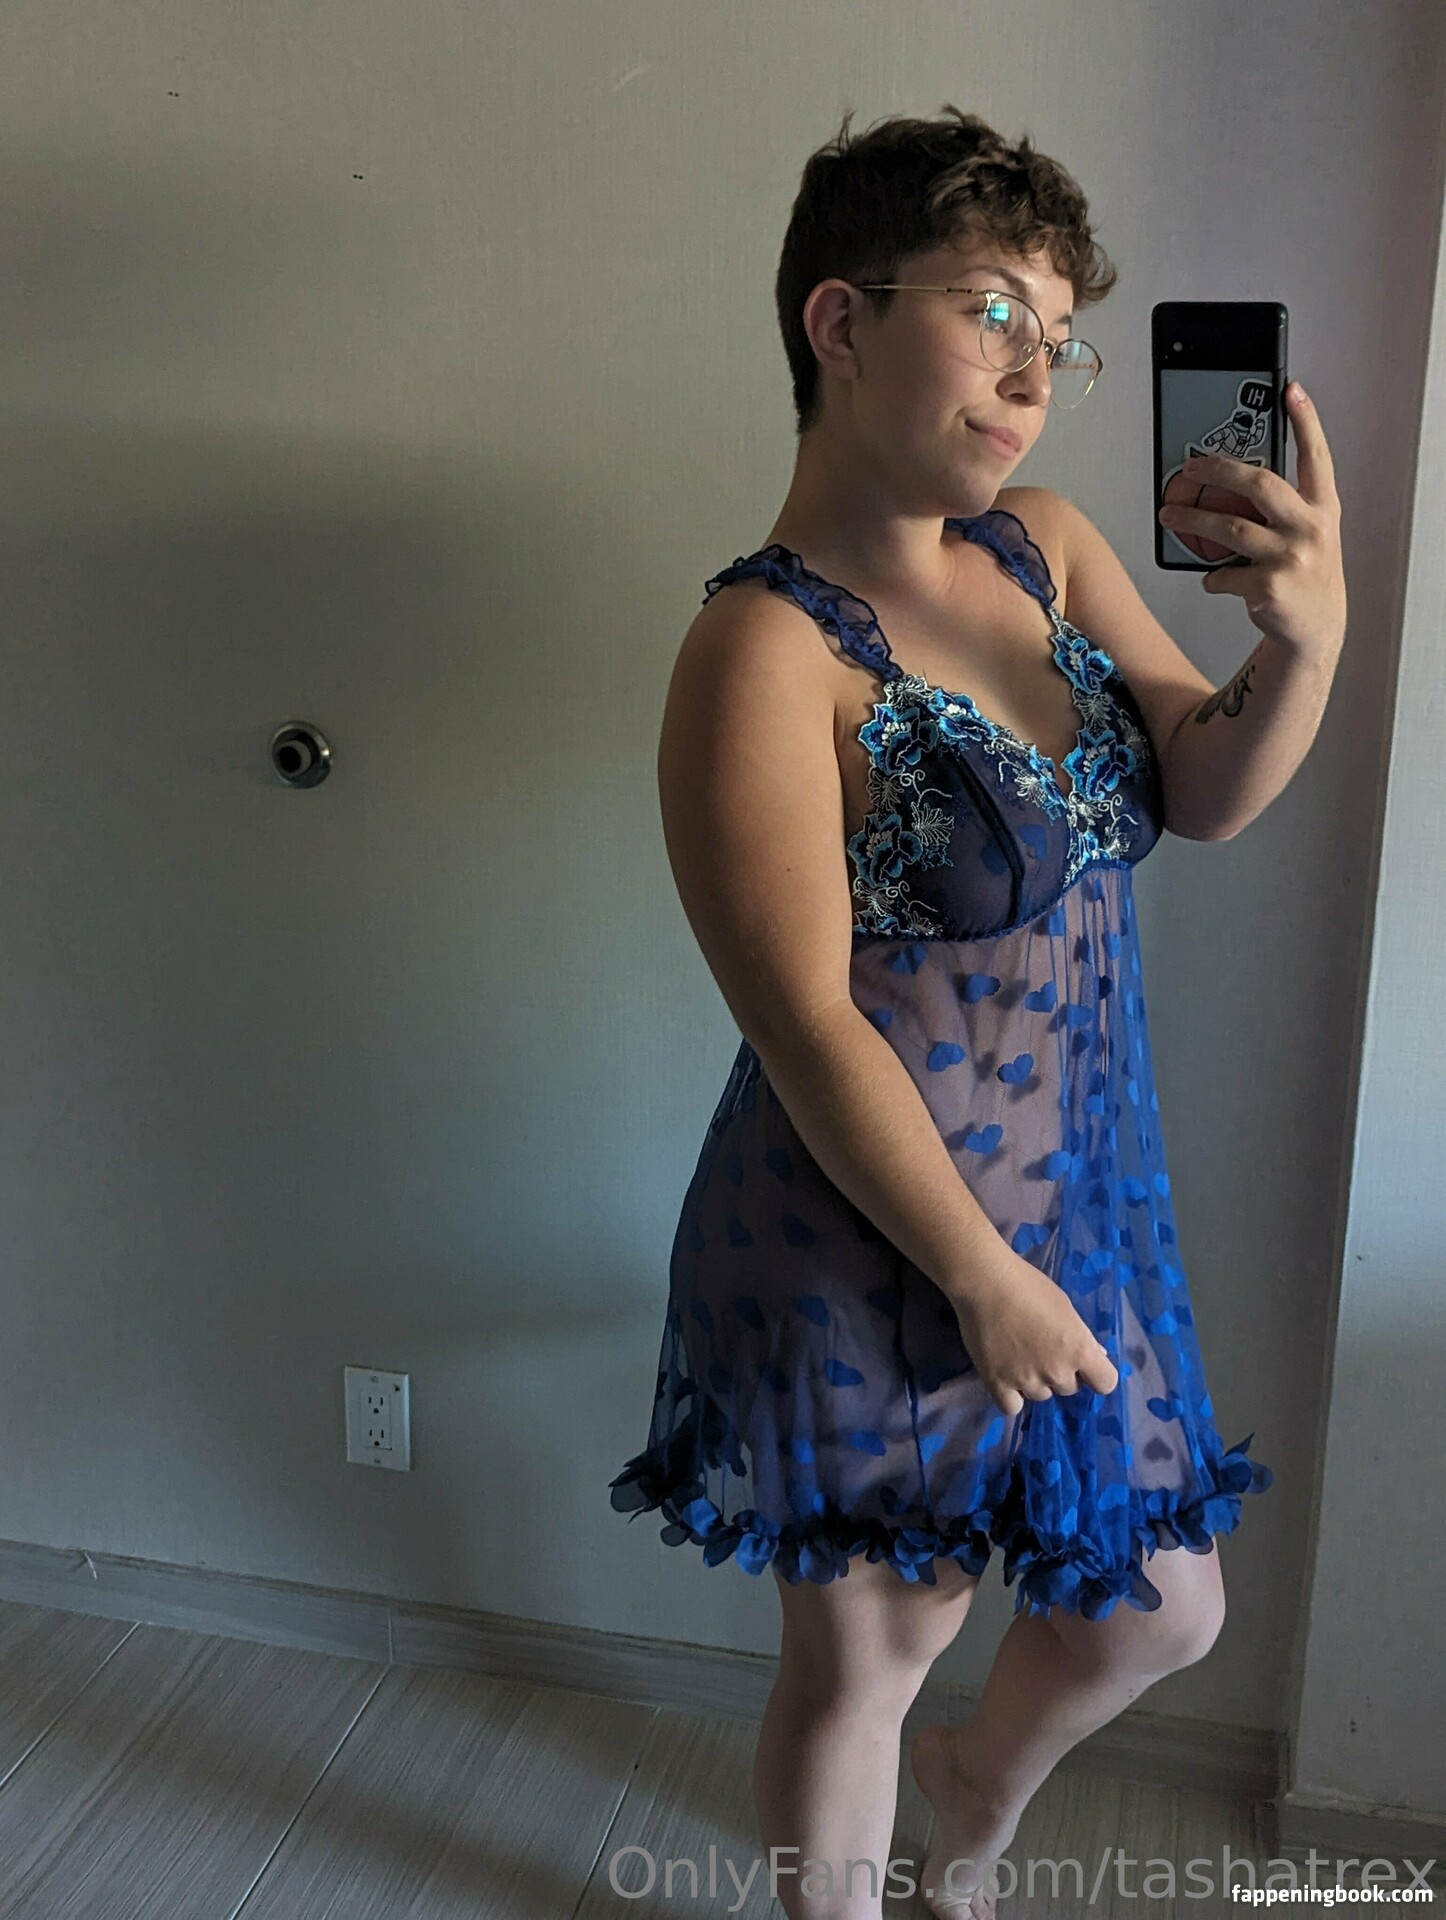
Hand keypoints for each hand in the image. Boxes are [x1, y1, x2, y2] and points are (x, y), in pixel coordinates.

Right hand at [947, 1251, 1119, 1418]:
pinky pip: (1012, 1407)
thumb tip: (1096, 1354)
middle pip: (1069, 1388)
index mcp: (1079, 1350)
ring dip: (1035, 1381)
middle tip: (1042, 1349)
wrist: (985, 1282)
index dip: (1096, 1374)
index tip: (1084, 1365)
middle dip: (1061, 1372)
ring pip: (1041, 1395)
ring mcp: (1026, 1381)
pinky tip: (1006, 1377)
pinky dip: (1012, 1396)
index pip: (1106, 1383)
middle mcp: (1057, 1371)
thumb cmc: (1029, 1286)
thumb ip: (1081, 1336)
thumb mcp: (1065, 1306)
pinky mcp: (997, 1384)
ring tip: (1017, 1355)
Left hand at [1157, 381, 1346, 658]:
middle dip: (1219, 470)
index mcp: (1323, 510)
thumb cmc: (1304, 575)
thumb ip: (1282, 509)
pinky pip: (1222, 573)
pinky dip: (1210, 576)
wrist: (1315, 632)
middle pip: (1259, 484)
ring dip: (1192, 522)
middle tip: (1190, 466)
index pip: (1315, 457)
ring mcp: (1291, 559)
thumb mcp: (1308, 536)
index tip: (1290, 389)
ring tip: (1169, 516)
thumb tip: (1227, 483)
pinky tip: (1211, 578)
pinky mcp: (1269, 588)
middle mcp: (1311, 529)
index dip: (1305, 421)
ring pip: (1229, 528)